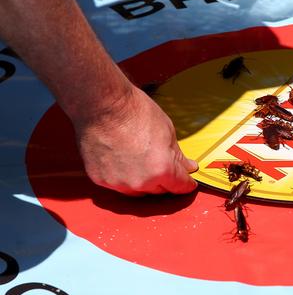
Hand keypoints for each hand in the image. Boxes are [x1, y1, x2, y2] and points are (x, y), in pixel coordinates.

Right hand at [73, 86, 198, 195]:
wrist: (101, 103)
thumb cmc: (134, 112)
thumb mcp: (168, 131)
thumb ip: (178, 155)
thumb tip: (187, 166)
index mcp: (162, 170)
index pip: (180, 187)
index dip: (187, 183)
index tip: (188, 181)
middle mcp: (141, 182)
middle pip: (160, 190)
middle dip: (166, 180)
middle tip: (165, 166)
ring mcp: (119, 182)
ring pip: (139, 191)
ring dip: (144, 181)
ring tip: (143, 162)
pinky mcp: (100, 179)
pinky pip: (118, 184)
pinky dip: (123, 177)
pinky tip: (124, 161)